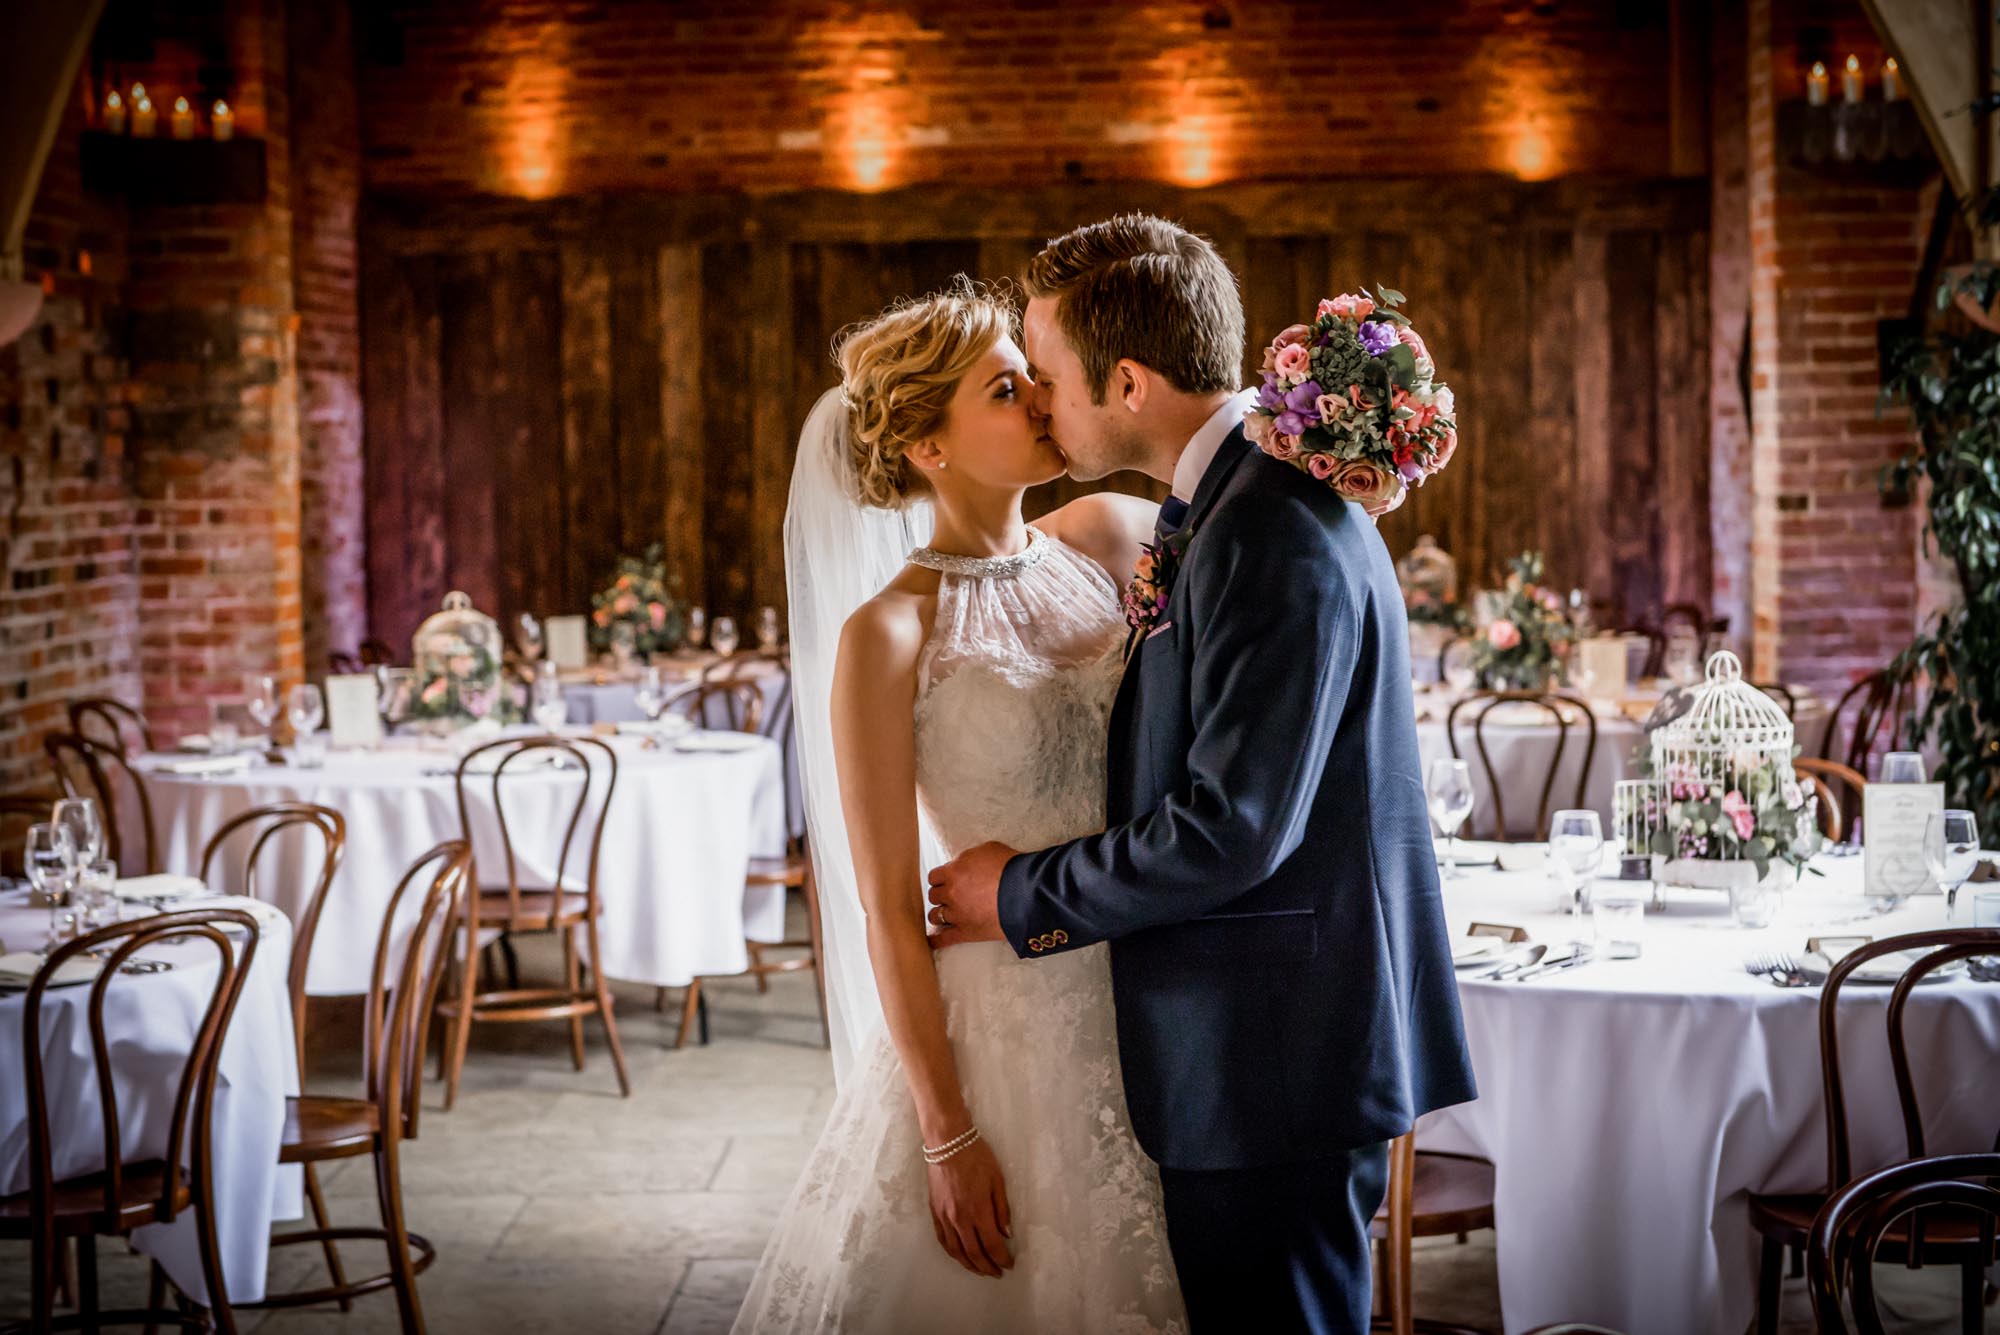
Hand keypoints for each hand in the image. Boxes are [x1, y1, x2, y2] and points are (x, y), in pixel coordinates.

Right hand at [925, 1136, 1012, 1276]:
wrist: (947, 1142)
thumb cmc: (976, 1157)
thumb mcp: (998, 1180)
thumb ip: (1002, 1209)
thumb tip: (1006, 1233)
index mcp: (978, 1211)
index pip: (992, 1245)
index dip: (1002, 1258)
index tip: (1009, 1264)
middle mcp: (960, 1219)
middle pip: (974, 1253)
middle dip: (987, 1267)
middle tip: (997, 1272)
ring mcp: (944, 1217)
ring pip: (956, 1251)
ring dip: (969, 1264)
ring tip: (980, 1270)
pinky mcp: (934, 1212)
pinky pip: (942, 1239)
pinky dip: (952, 1252)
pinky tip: (959, 1255)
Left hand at [927, 842, 1013, 948]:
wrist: (1027, 892)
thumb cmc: (1011, 868)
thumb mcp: (988, 849)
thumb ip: (969, 857)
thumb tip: (963, 864)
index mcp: (954, 871)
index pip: (934, 876)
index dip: (941, 878)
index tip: (947, 880)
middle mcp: (951, 893)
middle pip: (933, 896)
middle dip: (942, 895)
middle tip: (951, 895)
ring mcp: (957, 914)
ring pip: (935, 916)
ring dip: (940, 914)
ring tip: (946, 914)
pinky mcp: (966, 932)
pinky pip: (944, 939)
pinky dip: (936, 940)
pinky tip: (932, 941)